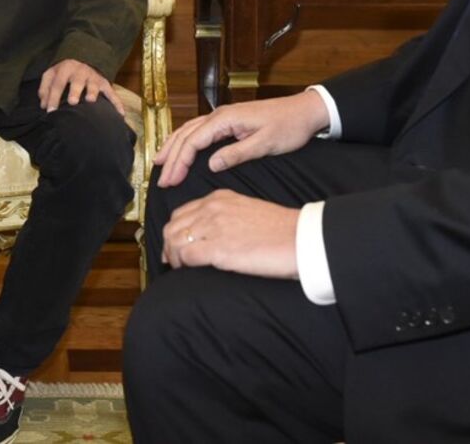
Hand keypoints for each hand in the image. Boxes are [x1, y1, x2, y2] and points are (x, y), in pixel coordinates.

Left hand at [38, 58, 124, 115]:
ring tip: (90, 101)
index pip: (58, 83)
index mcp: (65, 69)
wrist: (84, 57)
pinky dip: (117, 103)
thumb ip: (45, 88)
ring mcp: (94, 77)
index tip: (50, 111)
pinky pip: (112, 93)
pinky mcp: (104, 83)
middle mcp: (80, 72)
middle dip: (75, 91)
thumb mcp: (52, 73)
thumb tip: (43, 104)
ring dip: (92, 92)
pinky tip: (121, 114)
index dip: (53, 97)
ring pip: (94, 84)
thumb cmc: (64, 71)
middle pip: (77, 81)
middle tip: (72, 102)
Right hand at [155, 89, 329, 186]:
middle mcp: (219, 115)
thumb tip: (210, 164)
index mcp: (226, 119)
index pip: (194, 141)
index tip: (170, 180)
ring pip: (189, 130)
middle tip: (161, 179)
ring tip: (160, 163)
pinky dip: (185, 140)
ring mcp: (223, 117)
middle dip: (171, 156)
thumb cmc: (288, 127)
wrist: (304, 111)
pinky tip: (181, 149)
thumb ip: (236, 153)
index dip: (180, 162)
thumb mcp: (265, 144)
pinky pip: (199, 130)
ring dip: (174, 146)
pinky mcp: (228, 121)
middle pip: (186, 135)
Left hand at [161, 190, 299, 276]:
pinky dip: (182, 265)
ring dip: (173, 256)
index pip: (182, 213)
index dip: (175, 232)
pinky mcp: (218, 248)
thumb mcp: (246, 212)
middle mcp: (212, 208)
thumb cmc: (280, 231)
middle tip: (172, 261)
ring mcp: (213, 227)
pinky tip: (188, 271)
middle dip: (169, 245)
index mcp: (218, 198)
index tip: (176, 247)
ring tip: (180, 269)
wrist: (300, 239)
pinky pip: (186, 256)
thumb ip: (225, 217)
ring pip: (175, 240)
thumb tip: (211, 235)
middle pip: (174, 226)